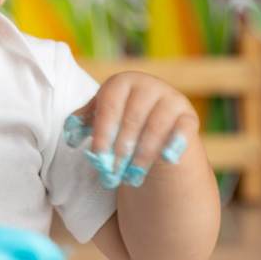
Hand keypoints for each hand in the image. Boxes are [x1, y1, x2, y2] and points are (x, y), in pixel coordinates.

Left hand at [63, 72, 197, 188]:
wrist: (156, 121)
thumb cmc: (120, 116)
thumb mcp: (99, 116)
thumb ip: (82, 123)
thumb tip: (71, 138)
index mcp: (122, 82)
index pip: (109, 107)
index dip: (103, 134)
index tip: (98, 158)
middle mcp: (148, 85)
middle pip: (132, 120)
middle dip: (120, 151)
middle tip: (112, 174)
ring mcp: (170, 99)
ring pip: (155, 128)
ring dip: (141, 156)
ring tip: (131, 177)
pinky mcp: (188, 116)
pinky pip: (183, 130)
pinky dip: (175, 144)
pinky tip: (166, 160)